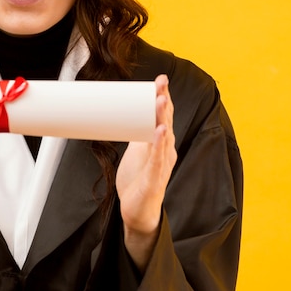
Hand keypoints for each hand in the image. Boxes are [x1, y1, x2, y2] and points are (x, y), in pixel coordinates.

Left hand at [115, 74, 176, 269]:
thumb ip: (134, 131)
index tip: (160, 80)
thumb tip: (123, 111)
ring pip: (164, 137)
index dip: (162, 97)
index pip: (163, 116)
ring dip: (163, 118)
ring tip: (161, 101)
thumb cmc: (138, 179)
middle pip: (166, 121)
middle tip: (161, 82)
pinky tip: (160, 132)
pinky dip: (159, 145)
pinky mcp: (155, 179)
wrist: (137, 211)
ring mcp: (162, 164)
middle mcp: (165, 150)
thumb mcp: (135, 150)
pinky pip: (158, 160)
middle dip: (164, 101)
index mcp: (160, 142)